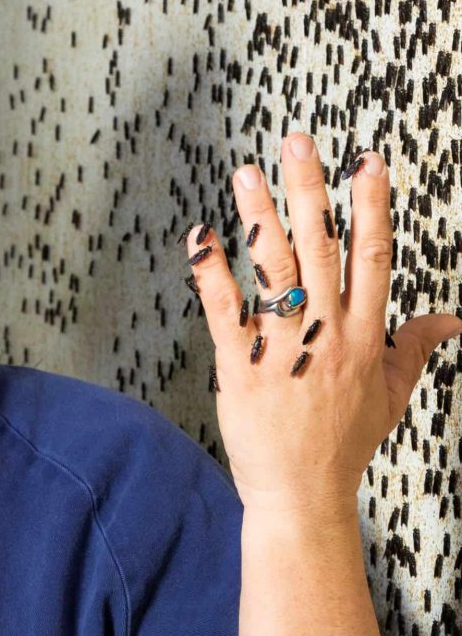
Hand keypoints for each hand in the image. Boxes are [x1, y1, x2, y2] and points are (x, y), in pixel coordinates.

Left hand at [181, 132, 461, 514]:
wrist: (302, 491)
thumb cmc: (344, 441)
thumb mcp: (391, 393)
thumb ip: (414, 347)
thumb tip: (452, 319)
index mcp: (365, 335)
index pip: (372, 257)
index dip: (369, 206)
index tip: (365, 161)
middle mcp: (327, 334)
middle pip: (320, 250)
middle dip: (310, 192)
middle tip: (297, 143)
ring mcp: (283, 349)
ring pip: (273, 274)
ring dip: (259, 220)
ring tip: (245, 175)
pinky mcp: (241, 367)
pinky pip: (225, 313)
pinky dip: (211, 275)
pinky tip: (200, 239)